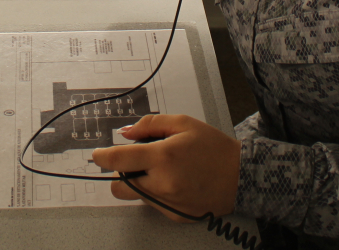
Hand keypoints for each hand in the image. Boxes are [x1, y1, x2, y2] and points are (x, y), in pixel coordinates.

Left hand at [90, 114, 239, 221]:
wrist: (241, 177)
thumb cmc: (214, 148)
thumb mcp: (184, 124)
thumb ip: (151, 125)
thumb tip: (126, 133)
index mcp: (163, 157)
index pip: (119, 160)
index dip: (102, 157)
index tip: (97, 156)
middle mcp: (162, 183)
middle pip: (119, 185)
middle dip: (121, 174)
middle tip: (137, 162)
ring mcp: (167, 202)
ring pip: (135, 196)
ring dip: (138, 183)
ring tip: (161, 171)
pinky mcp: (174, 215)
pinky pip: (152, 204)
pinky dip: (156, 193)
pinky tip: (175, 182)